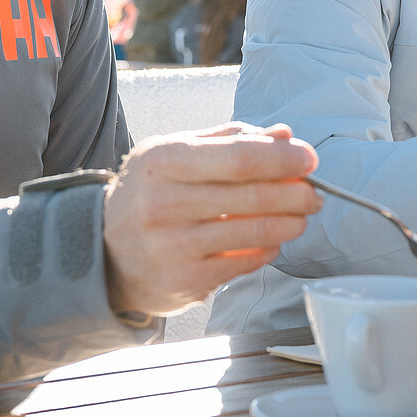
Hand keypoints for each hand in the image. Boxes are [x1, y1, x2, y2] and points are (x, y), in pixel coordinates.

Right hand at [102, 122, 319, 317]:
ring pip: (253, 231)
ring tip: (301, 216)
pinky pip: (243, 262)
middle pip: (251, 194)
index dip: (282, 159)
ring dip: (289, 222)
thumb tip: (284, 136)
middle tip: (314, 192)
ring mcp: (172, 245)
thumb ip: (231, 141)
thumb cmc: (150, 194)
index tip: (308, 159)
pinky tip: (273, 240)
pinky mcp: (184, 280)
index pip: (238, 157)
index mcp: (163, 160)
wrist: (103, 251)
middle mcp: (163, 203)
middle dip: (295, 192)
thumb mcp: (177, 154)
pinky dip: (267, 249)